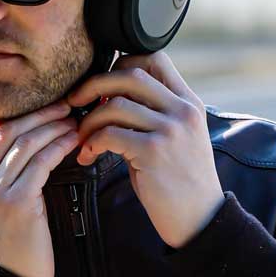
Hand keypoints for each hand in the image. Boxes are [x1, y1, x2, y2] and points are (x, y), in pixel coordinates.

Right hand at [0, 99, 79, 276]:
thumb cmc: (4, 240)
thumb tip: (22, 129)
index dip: (17, 110)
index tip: (42, 102)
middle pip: (7, 129)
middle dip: (39, 112)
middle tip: (65, 104)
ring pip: (26, 142)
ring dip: (54, 126)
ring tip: (73, 120)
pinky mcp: (17, 202)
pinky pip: (43, 161)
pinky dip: (60, 145)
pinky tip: (73, 140)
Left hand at [66, 52, 225, 248]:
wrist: (200, 218)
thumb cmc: (180, 181)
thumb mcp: (178, 137)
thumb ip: (155, 113)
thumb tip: (112, 96)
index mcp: (189, 102)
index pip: (154, 58)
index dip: (122, 63)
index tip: (104, 84)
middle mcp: (183, 110)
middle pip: (130, 74)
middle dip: (94, 84)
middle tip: (75, 101)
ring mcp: (170, 130)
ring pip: (114, 104)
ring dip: (89, 121)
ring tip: (83, 139)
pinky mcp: (153, 152)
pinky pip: (110, 133)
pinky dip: (92, 142)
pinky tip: (89, 156)